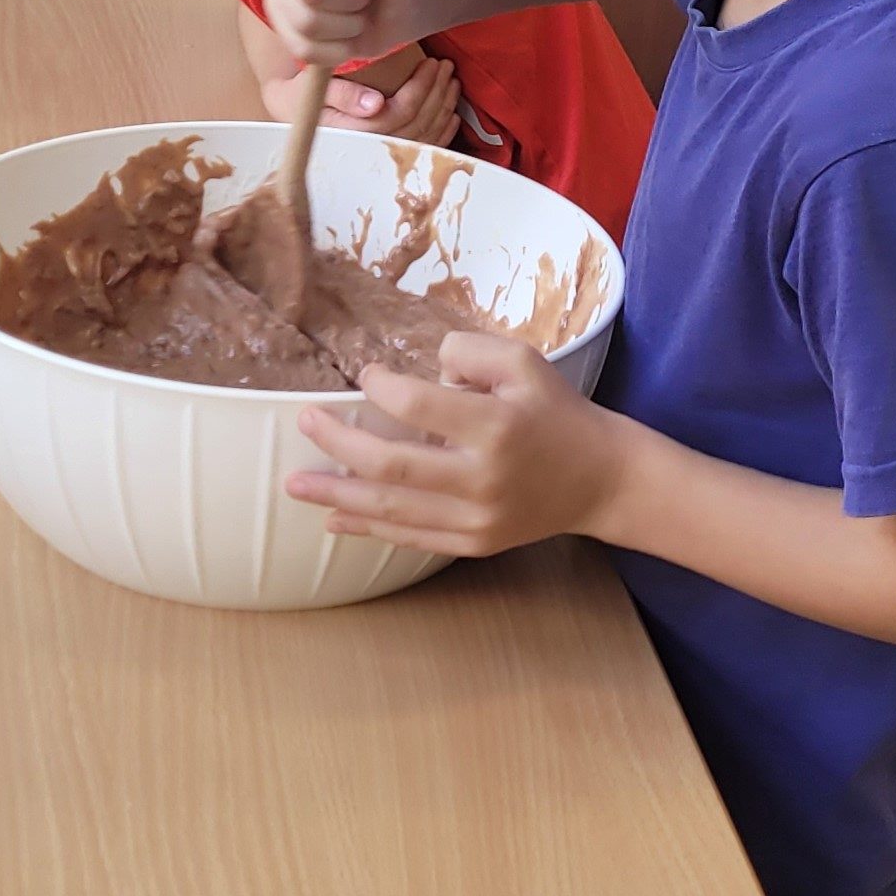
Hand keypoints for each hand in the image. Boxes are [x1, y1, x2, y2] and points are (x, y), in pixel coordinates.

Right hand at [258, 54, 460, 144]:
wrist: (289, 113)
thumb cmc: (298, 96)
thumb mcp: (312, 89)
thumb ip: (341, 94)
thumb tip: (376, 104)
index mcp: (353, 134)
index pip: (398, 113)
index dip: (420, 89)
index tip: (430, 63)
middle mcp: (369, 150)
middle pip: (416, 126)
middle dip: (436, 94)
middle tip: (446, 66)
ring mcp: (380, 156)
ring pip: (424, 138)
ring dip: (443, 109)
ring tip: (451, 82)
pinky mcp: (386, 156)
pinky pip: (422, 149)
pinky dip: (442, 132)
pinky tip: (451, 113)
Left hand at [286, 330, 630, 553]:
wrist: (601, 478)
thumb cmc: (556, 411)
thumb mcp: (524, 361)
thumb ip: (467, 351)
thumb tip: (415, 373)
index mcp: (496, 425)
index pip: (418, 405)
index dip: (381, 388)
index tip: (368, 376)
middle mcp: (483, 476)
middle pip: (392, 464)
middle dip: (338, 443)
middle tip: (305, 423)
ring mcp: (478, 518)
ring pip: (393, 509)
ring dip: (337, 494)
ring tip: (294, 483)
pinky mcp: (475, 543)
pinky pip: (412, 537)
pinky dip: (369, 528)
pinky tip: (335, 516)